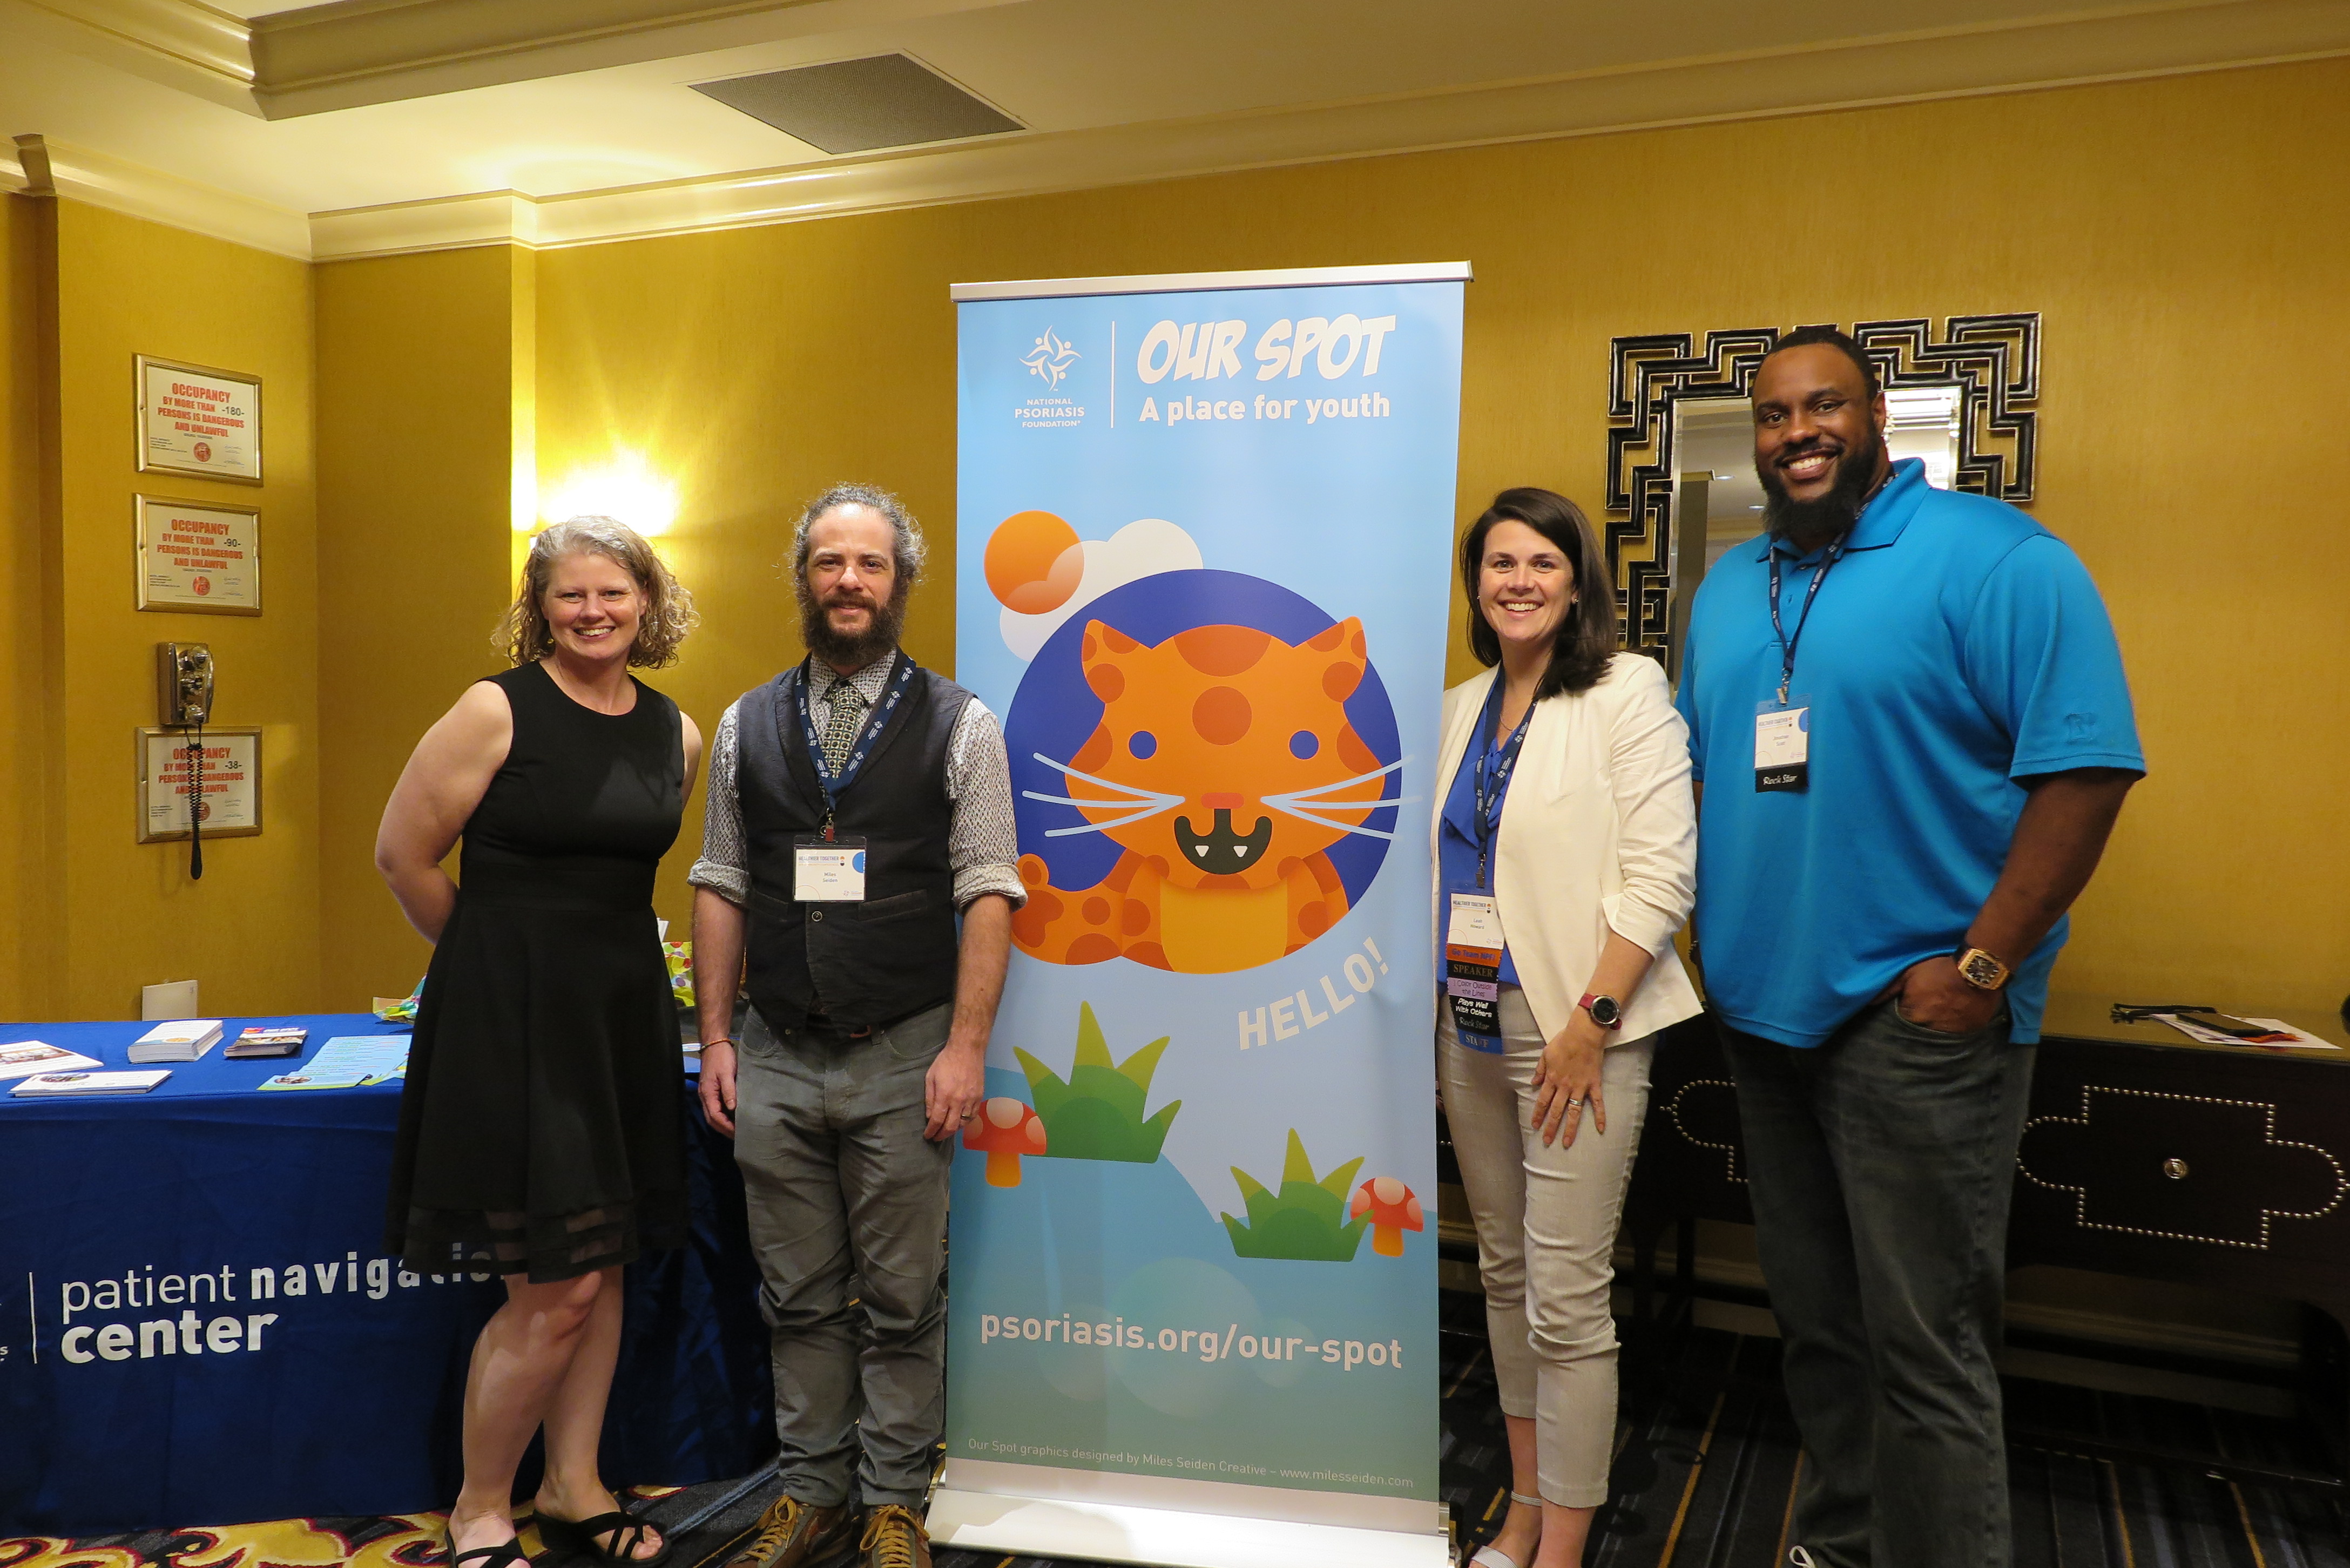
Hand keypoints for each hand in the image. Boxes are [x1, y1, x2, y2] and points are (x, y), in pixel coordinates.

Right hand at [697, 1041, 737, 1136]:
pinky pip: (715, 1108)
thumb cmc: (721, 1058)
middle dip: (724, 1129)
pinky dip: (722, 1116)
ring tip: (736, 1130)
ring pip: (712, 1115)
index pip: (715, 1116)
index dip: (726, 1126)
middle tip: (738, 1136)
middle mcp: (704, 1096)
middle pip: (712, 1119)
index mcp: (707, 1094)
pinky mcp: (711, 1090)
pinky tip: (732, 1117)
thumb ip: (729, 1091)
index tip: (738, 1133)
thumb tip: (732, 1108)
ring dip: (722, 1124)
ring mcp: (707, 1094)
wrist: (714, 1044)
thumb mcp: (727, 1073)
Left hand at [924, 1039, 985, 1141]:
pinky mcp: (979, 1097)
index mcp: (944, 1096)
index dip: (931, 1131)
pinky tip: (959, 1123)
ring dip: (953, 1130)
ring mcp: (971, 1100)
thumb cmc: (945, 1061)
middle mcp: (959, 1101)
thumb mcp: (930, 1077)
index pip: (937, 1121)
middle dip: (941, 1135)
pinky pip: (972, 1116)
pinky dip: (965, 1122)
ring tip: (946, 1131)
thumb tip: (929, 1116)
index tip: (927, 1135)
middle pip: (950, 1126)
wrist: (967, 1050)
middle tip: (936, 1138)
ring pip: (963, 1123)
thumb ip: (930, 1098)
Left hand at [1530, 1013, 1609, 1146]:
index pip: (1542, 1101)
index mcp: (1552, 1079)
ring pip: (1574, 1112)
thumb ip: (1539, 1070)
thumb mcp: (1545, 1054)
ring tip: (1567, 1142)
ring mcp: (1580, 1087)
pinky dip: (1600, 1116)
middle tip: (1547, 1141)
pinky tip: (1601, 1129)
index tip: (1535, 1126)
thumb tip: (1533, 1083)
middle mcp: (1565, 1087)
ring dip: (1570, 1128)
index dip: (1538, 1115)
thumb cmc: (1563, 1041)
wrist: (1583, 1035)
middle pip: (1556, 1111)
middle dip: (1551, 1127)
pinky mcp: (1594, 1085)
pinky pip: (1598, 1103)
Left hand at [1895, 955, 2004, 1034]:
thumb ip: (1889, 989)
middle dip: (1920, 1024)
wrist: (1977, 970)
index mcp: (1912, 1016)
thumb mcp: (1909, 973)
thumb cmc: (1939, 969)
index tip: (1910, 1008)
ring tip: (1941, 1015)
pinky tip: (1955, 1018)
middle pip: (1919, 1032)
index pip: (1901, 1024)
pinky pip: (1957, 1035)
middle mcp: (1929, 1029)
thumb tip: (1869, 1002)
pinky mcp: (1969, 1032)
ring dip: (1937, 1027)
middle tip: (1926, 1011)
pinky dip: (1954, 1028)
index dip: (1905, 1016)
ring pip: (1938, 1035)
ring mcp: (1951, 1034)